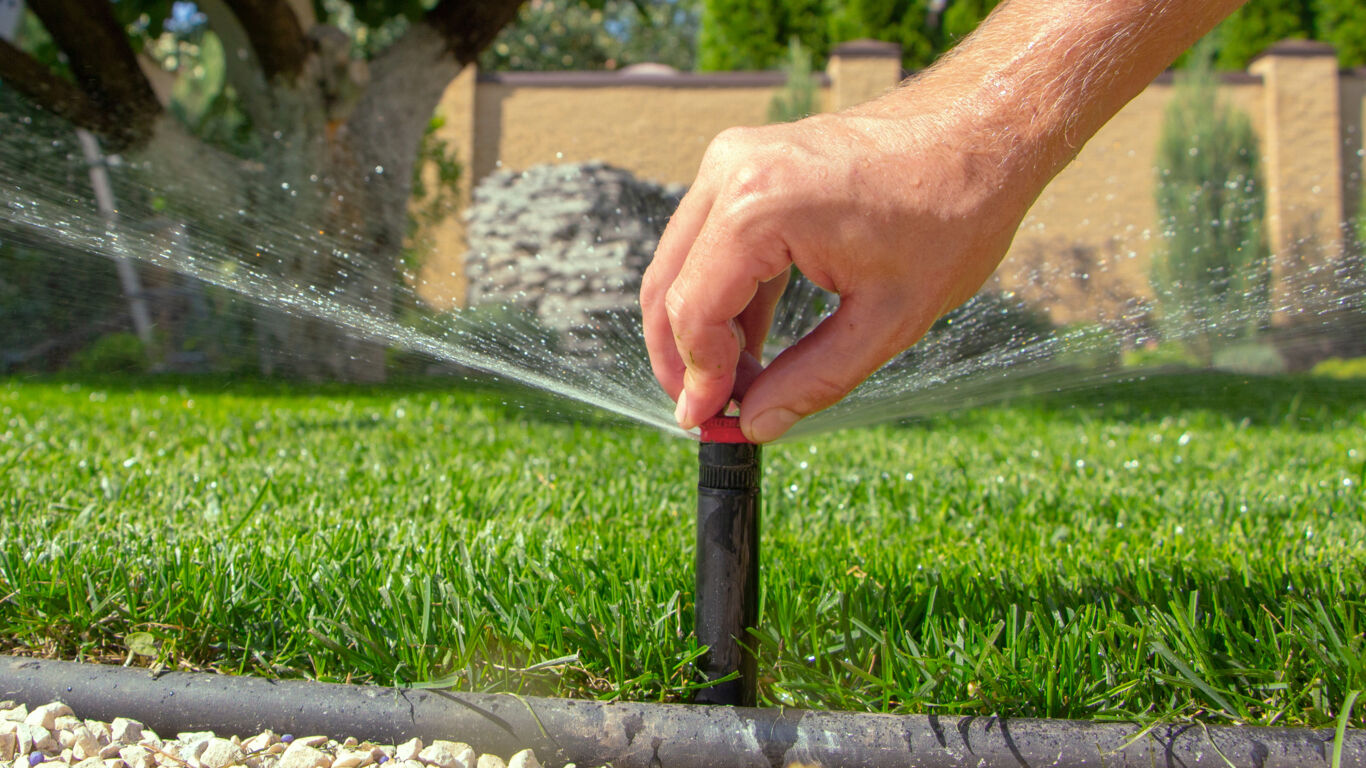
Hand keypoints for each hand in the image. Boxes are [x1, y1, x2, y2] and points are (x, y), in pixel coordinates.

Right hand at [641, 107, 1037, 442]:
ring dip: (699, 328)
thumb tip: (755, 424)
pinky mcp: (748, 160)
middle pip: (669, 285)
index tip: (712, 422)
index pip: (693, 311)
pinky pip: (711, 239)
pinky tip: (748, 342)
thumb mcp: (888, 320)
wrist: (982, 132)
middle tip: (708, 412)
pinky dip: (721, 293)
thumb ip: (813, 380)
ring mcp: (735, 158)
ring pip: (682, 263)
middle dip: (682, 358)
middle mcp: (732, 171)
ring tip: (736, 385)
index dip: (697, 378)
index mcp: (759, 207)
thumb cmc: (951, 216)